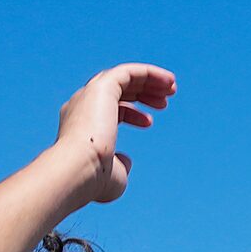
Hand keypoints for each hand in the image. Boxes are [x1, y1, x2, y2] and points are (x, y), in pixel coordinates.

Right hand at [53, 63, 175, 206]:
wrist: (78, 168)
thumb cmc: (94, 179)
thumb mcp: (113, 176)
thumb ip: (119, 166)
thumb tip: (125, 160)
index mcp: (80, 124)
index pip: (106, 110)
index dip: (132, 113)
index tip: (150, 122)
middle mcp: (81, 106)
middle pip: (115, 90)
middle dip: (142, 91)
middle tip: (166, 100)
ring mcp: (89, 95)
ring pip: (121, 77)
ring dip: (148, 80)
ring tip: (172, 87)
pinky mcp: (101, 87)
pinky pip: (128, 71)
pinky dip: (149, 72)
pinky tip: (169, 80)